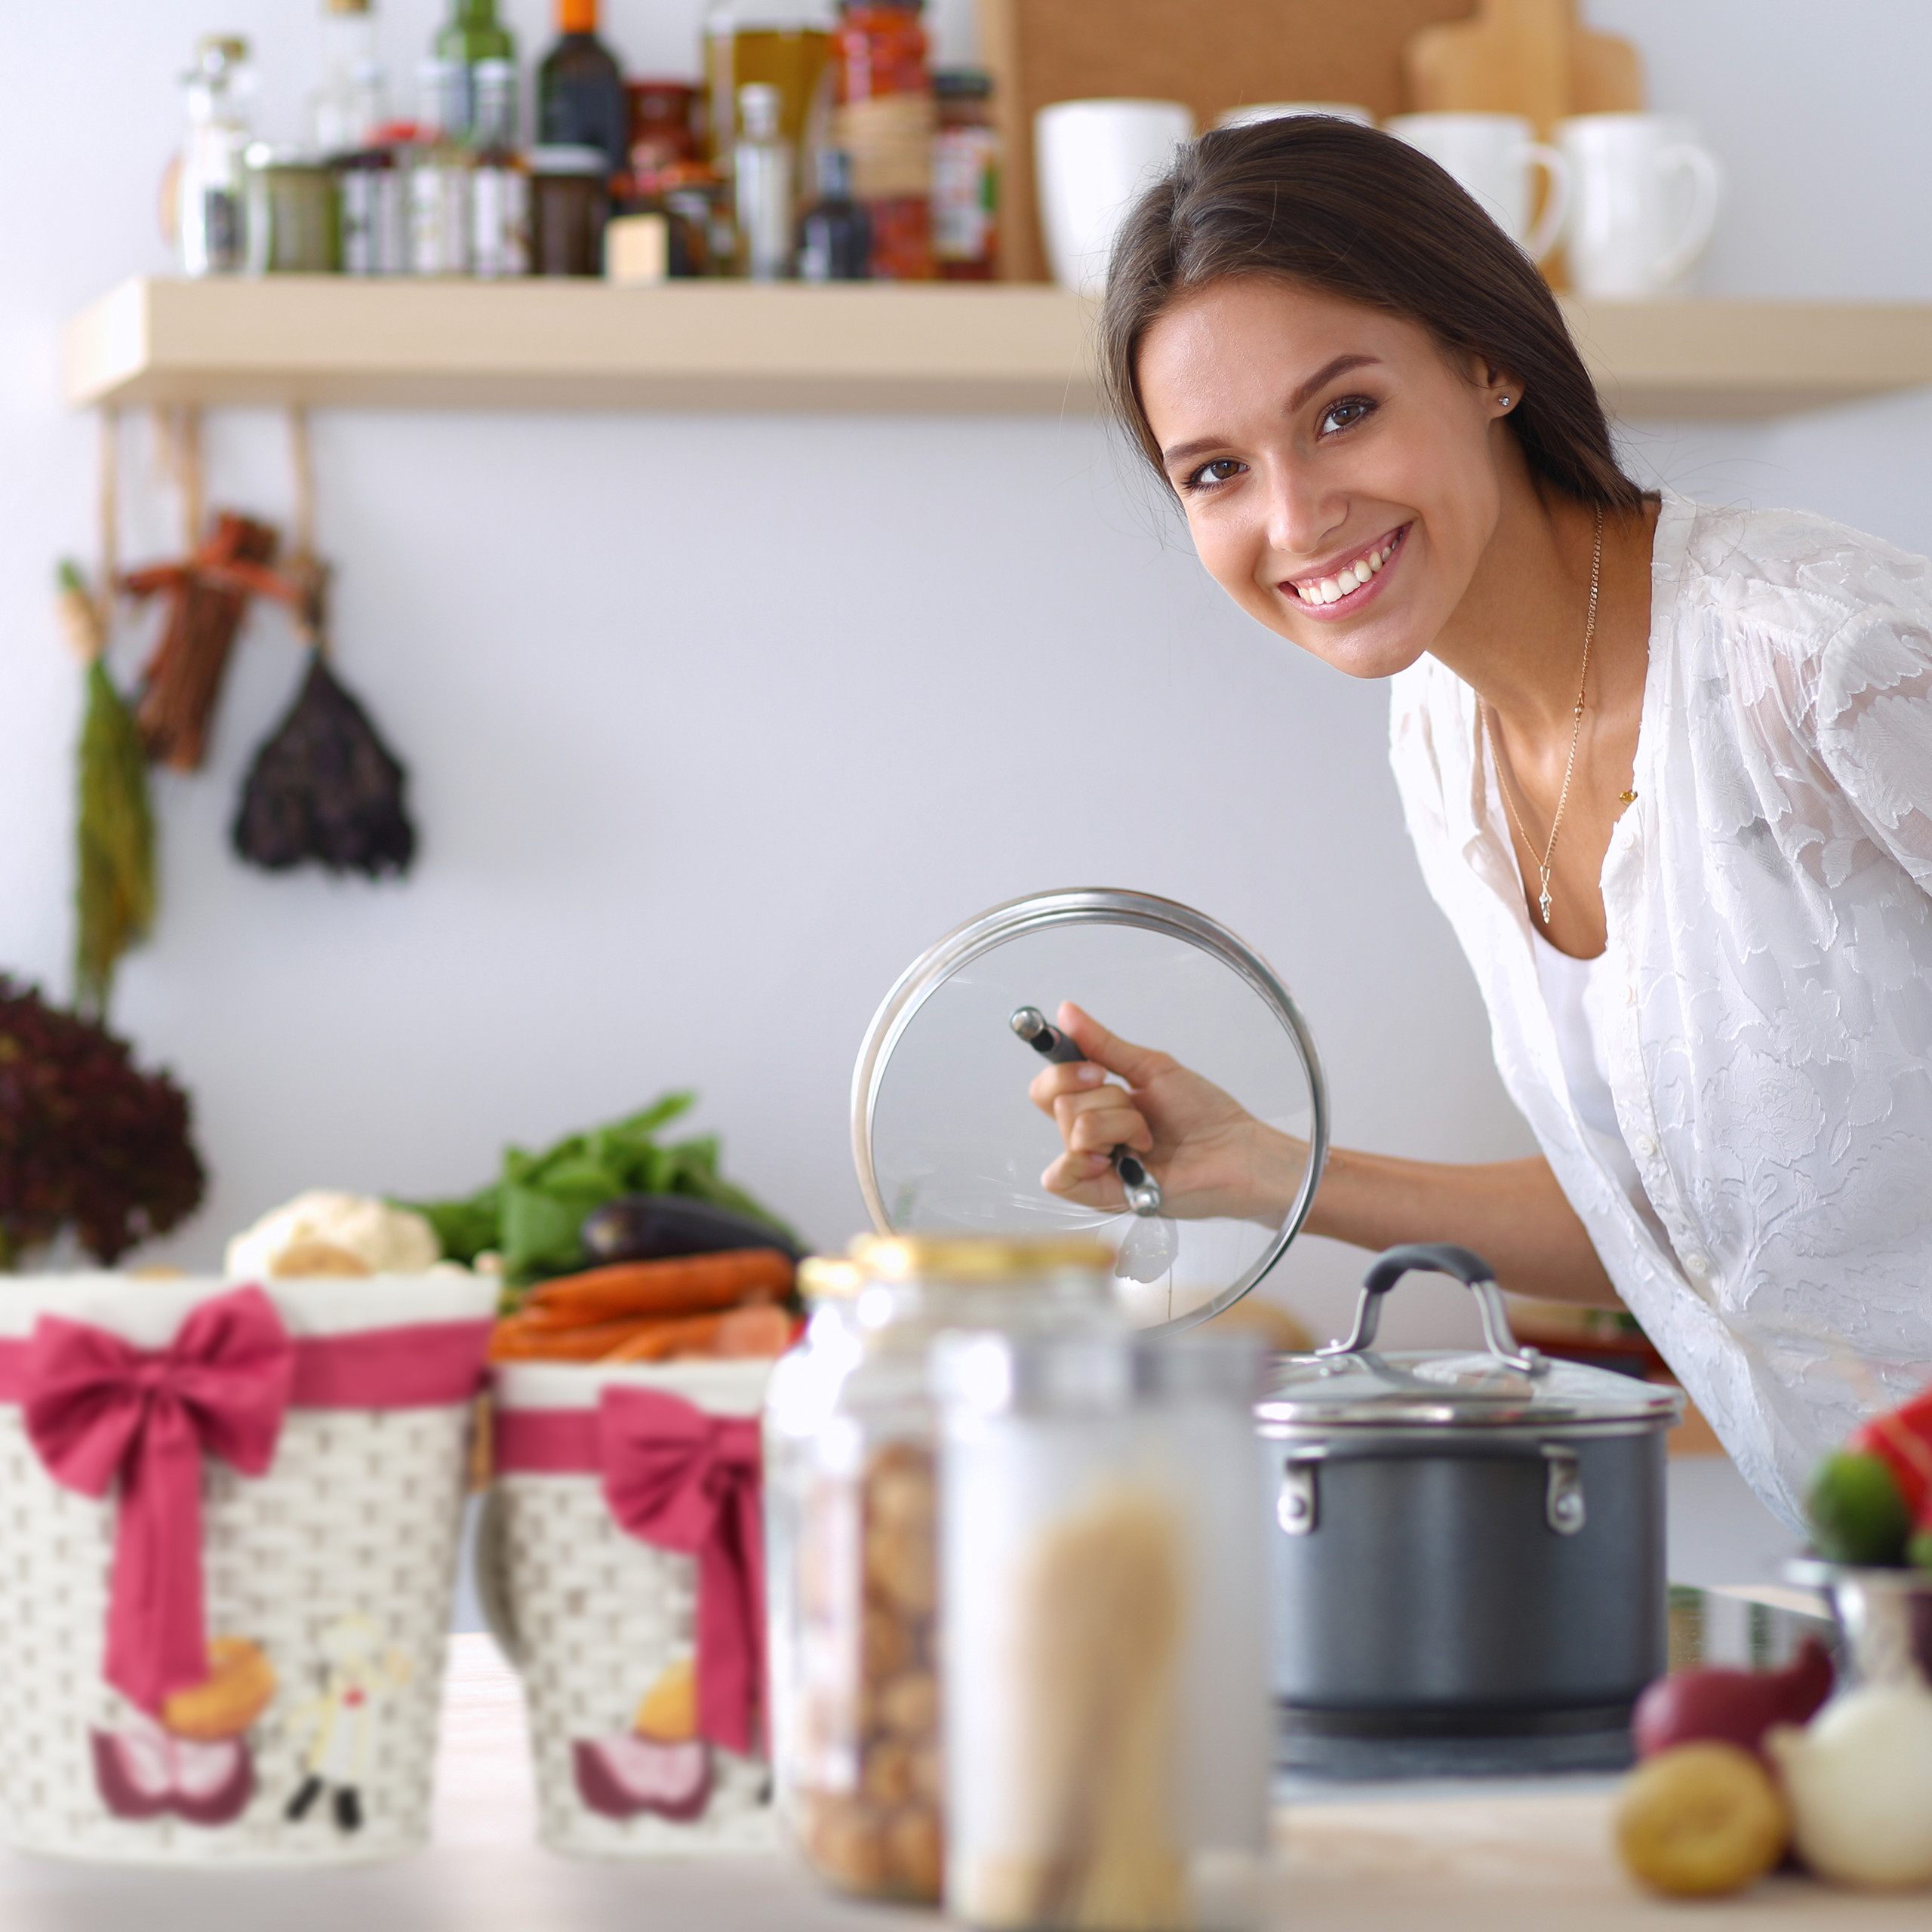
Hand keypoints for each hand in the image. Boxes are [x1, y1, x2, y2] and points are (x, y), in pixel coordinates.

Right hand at [1027, 1002, 1297, 1223]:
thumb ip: (1104, 1045)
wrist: (1236, 1150)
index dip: (1063, 1072)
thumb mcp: (1150, 1068)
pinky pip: (1059, 1178)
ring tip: (1149, 1139)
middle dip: (1108, 1099)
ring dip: (1121, 1125)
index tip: (1098, 1070)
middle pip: (1059, 1104)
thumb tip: (1066, 1012)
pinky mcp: (1102, 1196)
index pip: (1047, 1088)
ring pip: (1073, 1130)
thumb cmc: (1205, 1114)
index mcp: (1097, 1107)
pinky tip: (1120, 1158)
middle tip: (1139, 1110)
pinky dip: (1084, 1160)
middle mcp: (1090, 1137)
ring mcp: (1095, 1167)